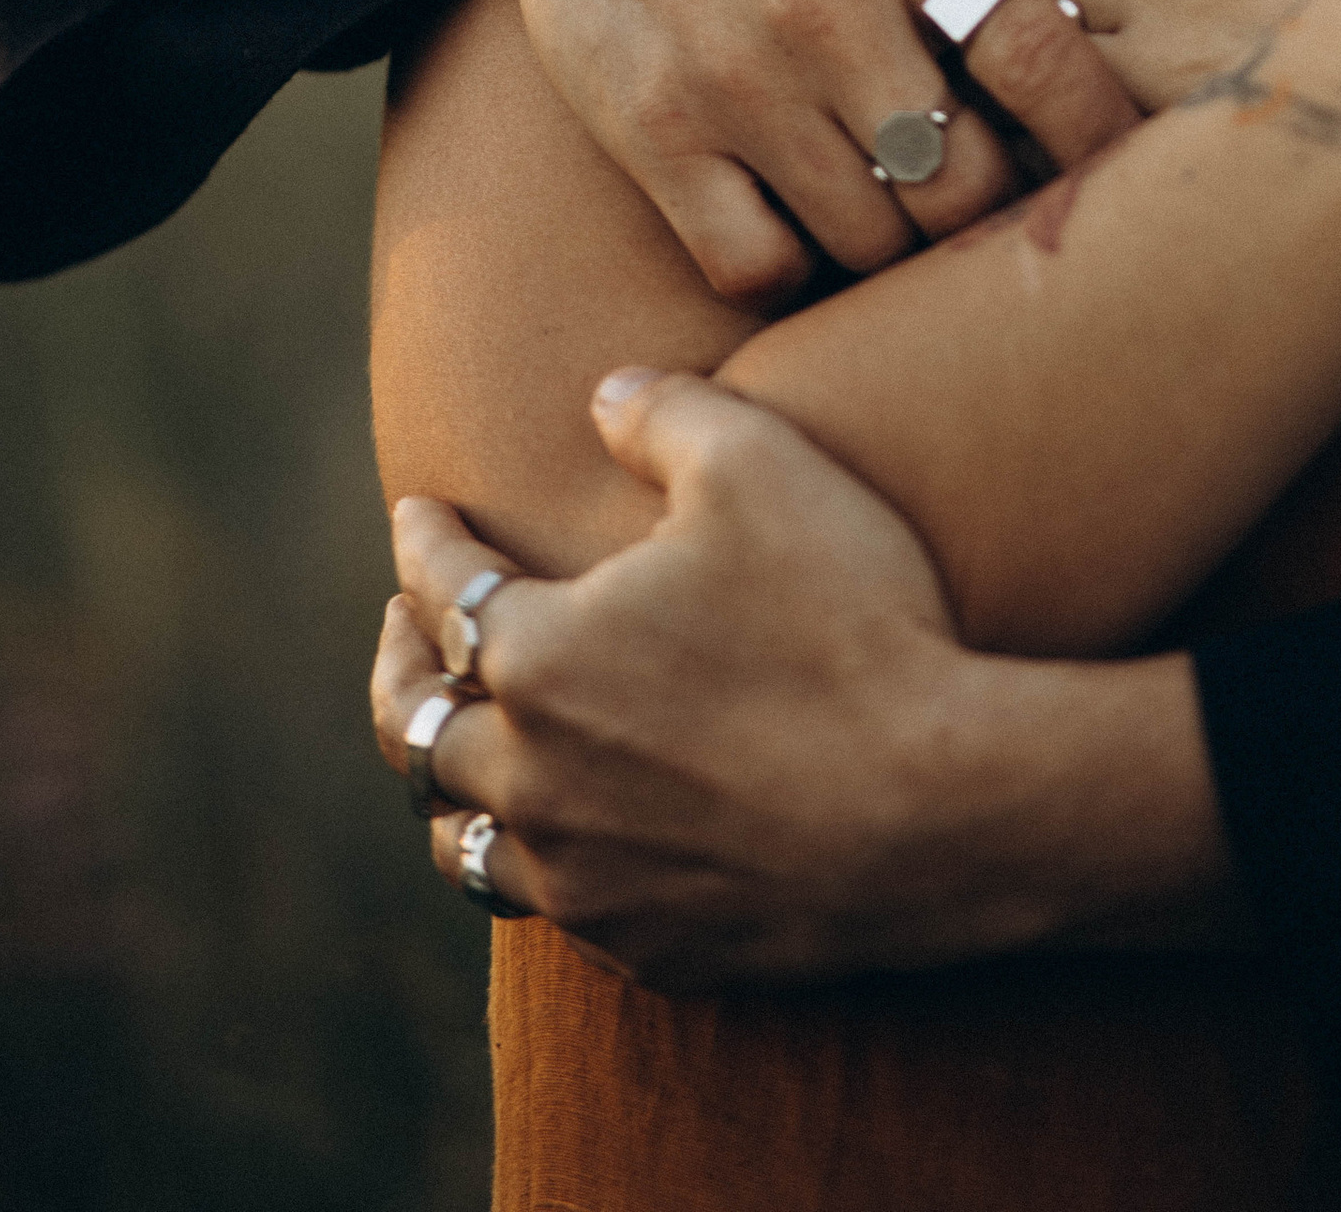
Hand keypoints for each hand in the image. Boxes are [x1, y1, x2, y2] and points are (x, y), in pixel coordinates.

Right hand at [283, 0, 1216, 297]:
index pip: (1040, 58)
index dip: (1098, 132)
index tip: (1122, 161)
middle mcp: (820, 1)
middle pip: (964, 178)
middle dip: (1001, 199)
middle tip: (1005, 187)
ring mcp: (731, 77)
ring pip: (869, 236)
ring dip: (904, 237)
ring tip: (912, 198)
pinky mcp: (653, 134)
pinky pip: (754, 264)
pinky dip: (795, 262)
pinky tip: (810, 215)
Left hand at [370, 370, 1230, 981]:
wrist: (941, 808)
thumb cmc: (850, 621)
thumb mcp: (763, 465)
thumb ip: (665, 413)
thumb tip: (603, 397)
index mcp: (539, 656)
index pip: (443, 587)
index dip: (425, 541)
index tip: (418, 516)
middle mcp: (533, 779)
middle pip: (415, 729)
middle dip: (399, 665)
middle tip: (404, 632)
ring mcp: (584, 876)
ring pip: (463, 840)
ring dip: (453, 784)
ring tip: (463, 748)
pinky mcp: (643, 944)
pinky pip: (553, 906)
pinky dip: (538, 861)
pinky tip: (567, 832)